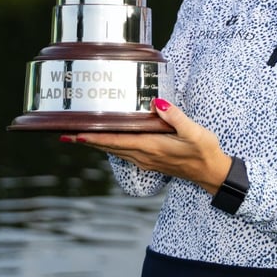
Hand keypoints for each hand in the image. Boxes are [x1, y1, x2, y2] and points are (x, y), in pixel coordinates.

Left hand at [62, 99, 232, 194]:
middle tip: (64, 135)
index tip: (74, 134)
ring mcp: (146, 160)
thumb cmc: (205, 152)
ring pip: (114, 151)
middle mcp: (144, 156)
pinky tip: (105, 141)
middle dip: (87, 141)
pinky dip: (110, 146)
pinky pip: (123, 153)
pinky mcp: (150, 160)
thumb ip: (175, 117)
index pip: (116, 141)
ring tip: (77, 137)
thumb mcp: (194, 132)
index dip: (94, 138)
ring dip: (96, 144)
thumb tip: (156, 103)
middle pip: (109, 147)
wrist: (212, 173)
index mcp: (151, 147)